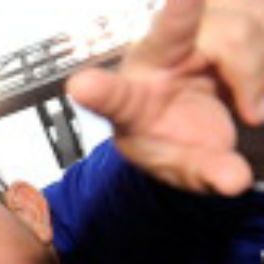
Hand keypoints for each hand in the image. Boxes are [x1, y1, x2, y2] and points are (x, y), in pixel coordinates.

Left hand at [68, 0, 263, 194]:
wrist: (198, 115)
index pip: (114, 97)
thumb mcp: (188, 164)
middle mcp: (155, 55)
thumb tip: (236, 181)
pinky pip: (260, 22)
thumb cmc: (179, 138)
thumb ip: (210, 173)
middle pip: (174, 30)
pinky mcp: (231, 13)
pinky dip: (263, 63)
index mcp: (130, 100)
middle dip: (181, 12)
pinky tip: (253, 83)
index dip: (101, 92)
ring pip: (239, 28)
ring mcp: (192, 26)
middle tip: (191, 6)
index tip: (83, 87)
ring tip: (250, 108)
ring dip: (254, 72)